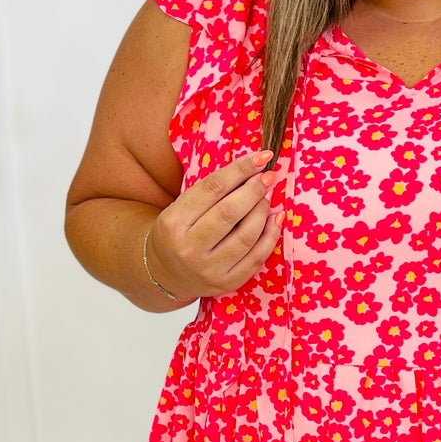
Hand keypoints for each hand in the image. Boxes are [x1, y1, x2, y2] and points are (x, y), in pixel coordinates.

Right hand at [148, 148, 283, 302]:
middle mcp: (189, 248)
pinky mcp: (226, 283)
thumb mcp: (180, 208)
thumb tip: (253, 170)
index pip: (212, 188)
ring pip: (246, 235)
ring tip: (268, 198)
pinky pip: (256, 258)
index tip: (261, 158)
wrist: (165, 274)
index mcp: (174, 222)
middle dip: (255, 190)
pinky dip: (271, 235)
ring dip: (263, 211)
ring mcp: (208, 269)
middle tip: (269, 177)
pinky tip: (275, 219)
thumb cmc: (178, 233)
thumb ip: (210, 192)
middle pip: (230, 212)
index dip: (240, 169)